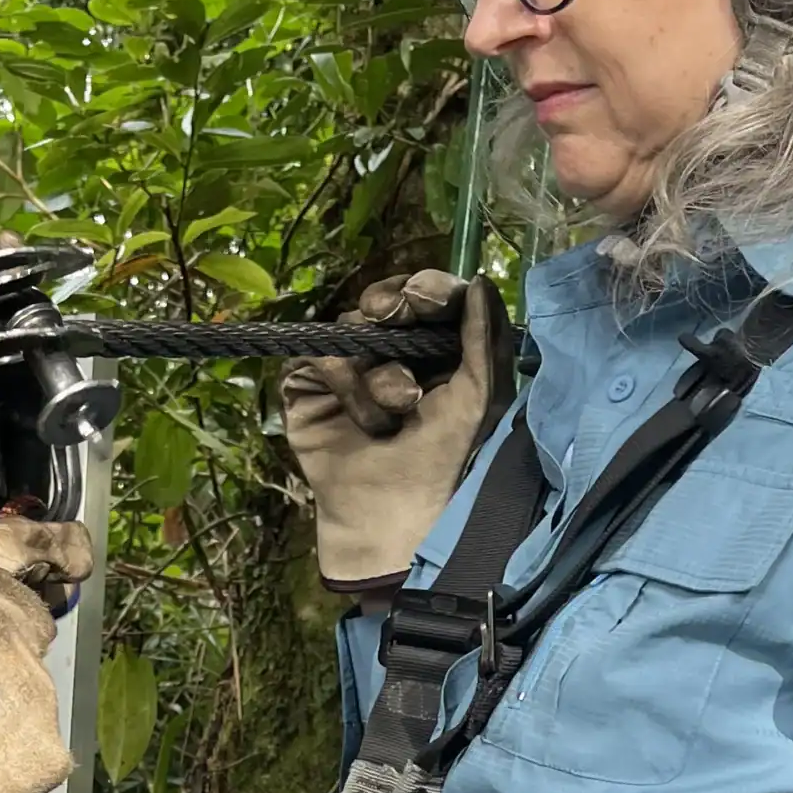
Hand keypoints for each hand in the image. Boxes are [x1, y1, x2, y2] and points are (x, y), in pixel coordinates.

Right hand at [280, 271, 513, 589]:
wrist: (393, 512)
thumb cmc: (443, 459)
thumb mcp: (480, 395)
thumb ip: (483, 335)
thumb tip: (479, 280)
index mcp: (436, 352)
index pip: (427, 298)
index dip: (427, 288)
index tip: (429, 298)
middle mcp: (390, 354)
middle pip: (384, 300)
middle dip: (394, 304)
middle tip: (394, 316)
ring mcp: (347, 369)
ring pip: (353, 330)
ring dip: (380, 371)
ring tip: (398, 412)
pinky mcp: (309, 387)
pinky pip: (320, 357)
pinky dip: (347, 384)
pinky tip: (367, 421)